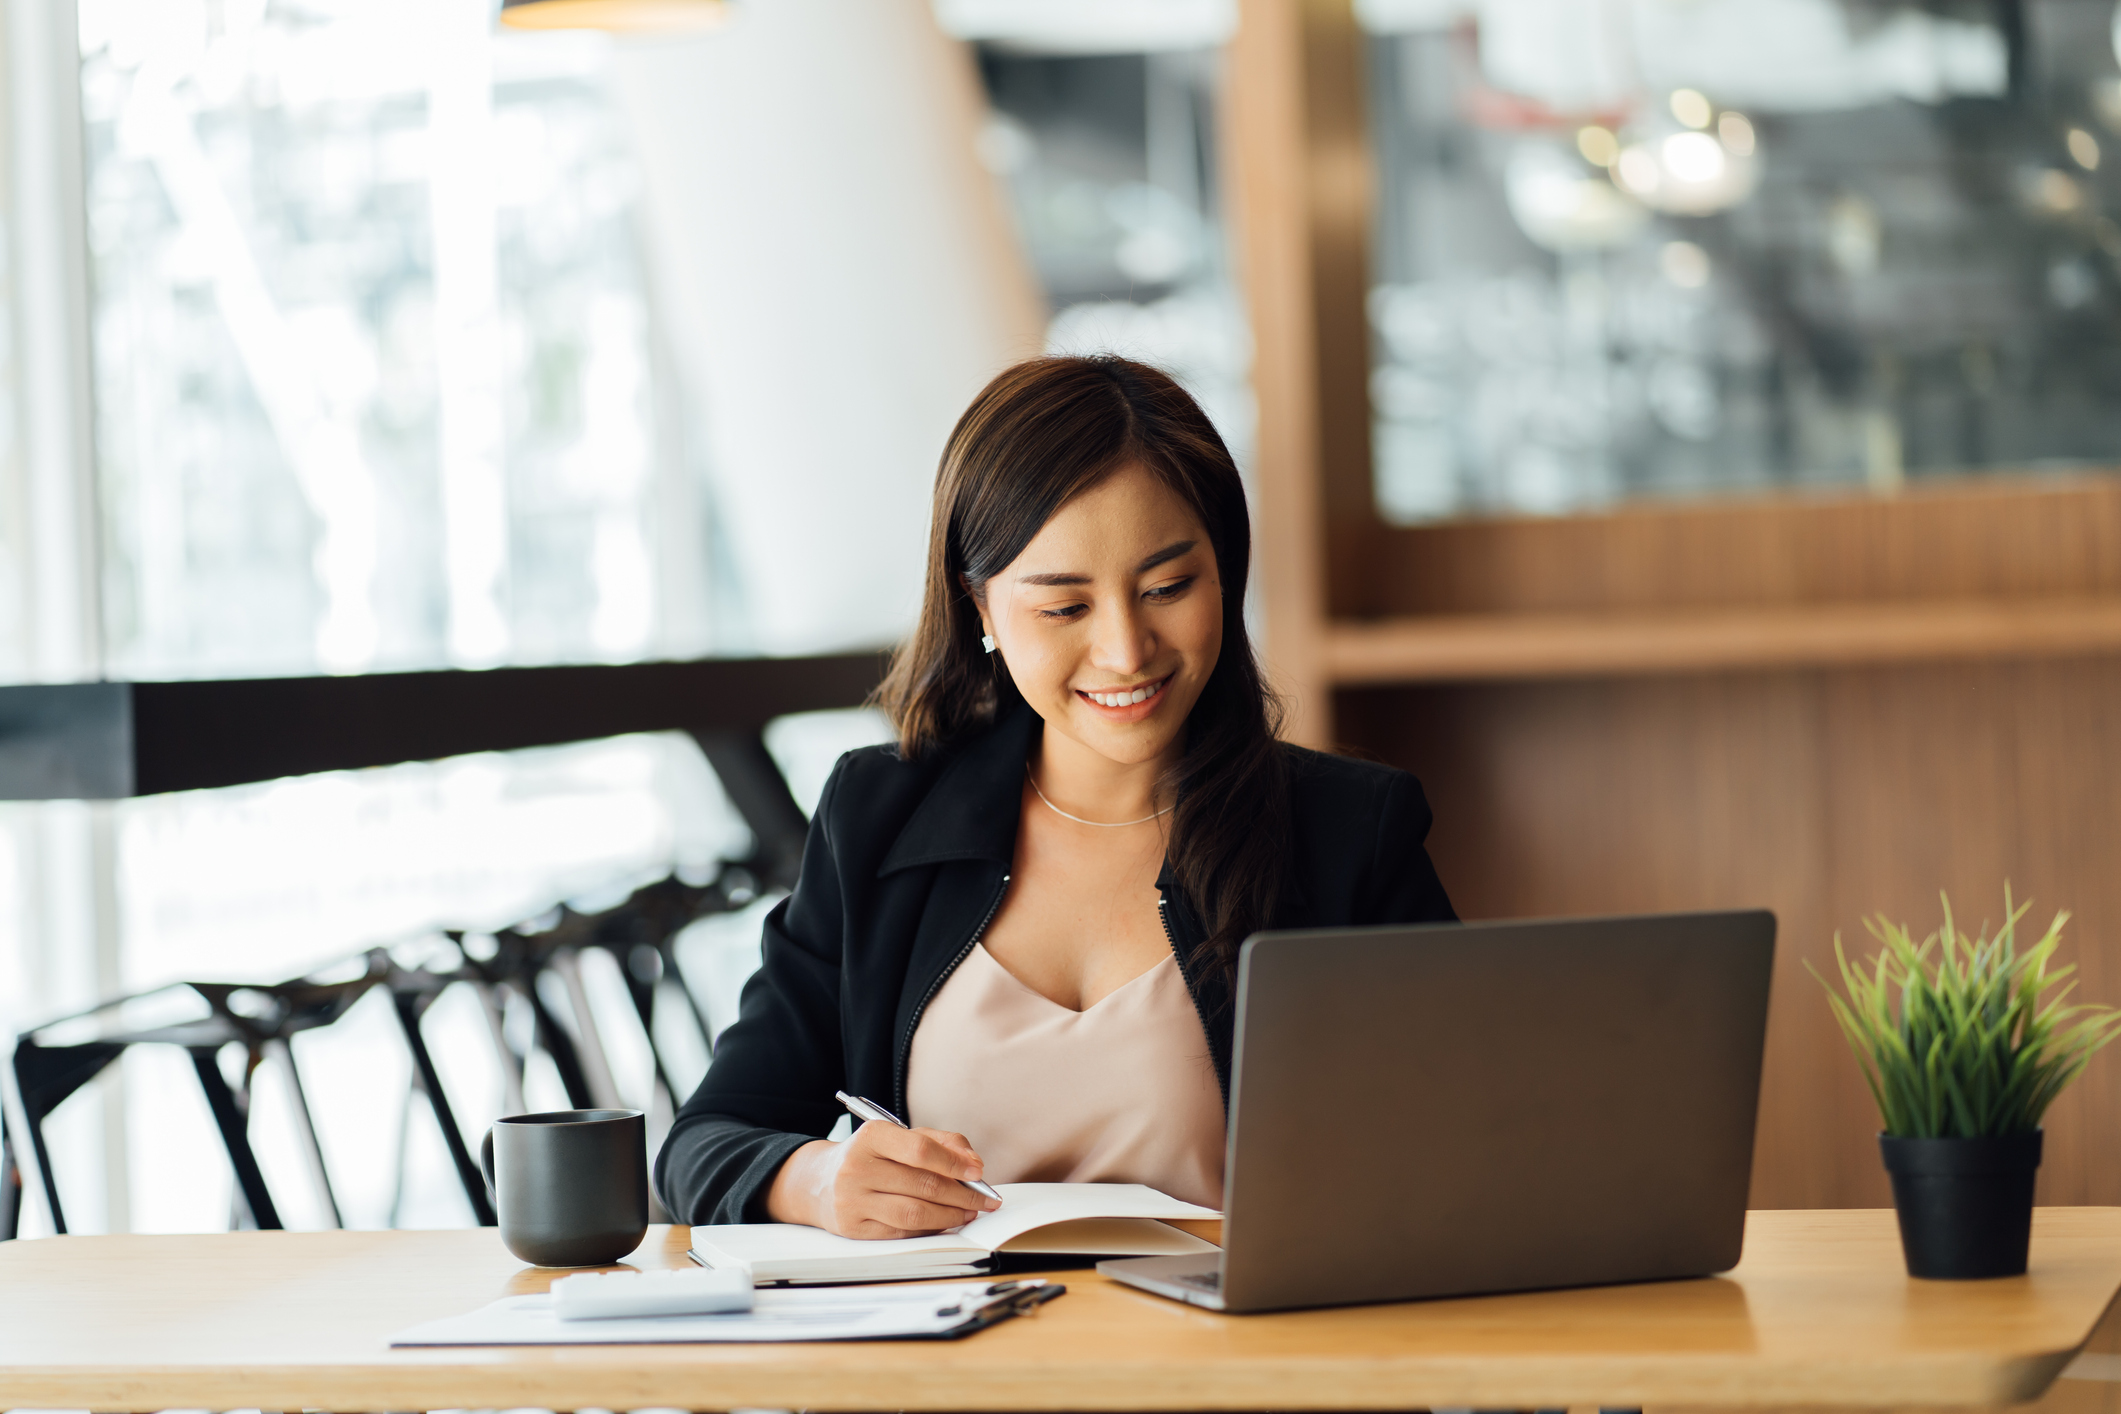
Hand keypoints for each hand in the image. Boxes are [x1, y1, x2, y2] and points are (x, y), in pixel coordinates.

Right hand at [765, 1121, 1000, 1237]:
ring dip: (950, 1216)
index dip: (954, 1163)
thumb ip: (939, 1142)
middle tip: (985, 1199)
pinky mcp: (853, 1228)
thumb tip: (973, 1163)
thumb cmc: (870, 1157)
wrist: (818, 1182)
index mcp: (870, 1137)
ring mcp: (852, 1201)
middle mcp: (857, 1168)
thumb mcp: (899, 1137)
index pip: (920, 1150)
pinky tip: (945, 1223)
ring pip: (914, 1213)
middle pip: (923, 1185)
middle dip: (963, 1194)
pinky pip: (901, 1233)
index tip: (979, 1171)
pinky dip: (929, 1229)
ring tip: (969, 1212)